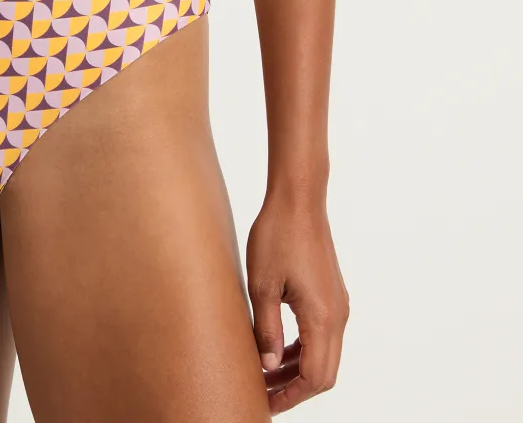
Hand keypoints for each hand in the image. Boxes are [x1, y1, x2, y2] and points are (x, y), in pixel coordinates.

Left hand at [246, 191, 348, 412]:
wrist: (299, 198)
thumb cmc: (277, 235)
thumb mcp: (262, 286)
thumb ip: (267, 330)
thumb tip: (269, 367)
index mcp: (322, 317)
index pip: (315, 377)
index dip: (290, 396)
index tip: (265, 403)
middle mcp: (337, 315)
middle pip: (324, 373)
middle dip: (295, 389)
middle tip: (263, 393)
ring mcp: (338, 304)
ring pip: (325, 355)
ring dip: (299, 369)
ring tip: (267, 374)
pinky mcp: (332, 294)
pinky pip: (323, 335)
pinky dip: (304, 349)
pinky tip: (280, 348)